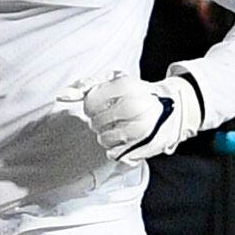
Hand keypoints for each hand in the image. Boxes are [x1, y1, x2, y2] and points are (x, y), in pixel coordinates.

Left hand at [70, 68, 204, 162]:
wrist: (172, 106)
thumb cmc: (136, 93)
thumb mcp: (113, 80)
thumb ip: (86, 85)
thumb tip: (62, 95)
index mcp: (126, 86)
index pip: (90, 104)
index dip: (91, 106)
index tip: (101, 105)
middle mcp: (135, 106)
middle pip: (96, 123)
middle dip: (98, 121)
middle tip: (111, 116)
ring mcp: (142, 128)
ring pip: (104, 139)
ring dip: (106, 135)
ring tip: (119, 127)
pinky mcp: (145, 147)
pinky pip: (115, 154)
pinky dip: (115, 148)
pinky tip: (125, 139)